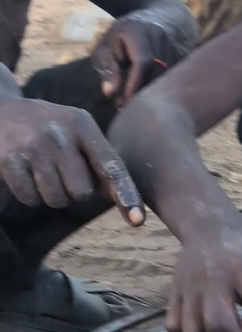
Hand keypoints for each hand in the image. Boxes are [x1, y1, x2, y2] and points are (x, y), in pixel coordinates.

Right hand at [0, 98, 143, 223]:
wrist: (0, 111)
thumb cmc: (48, 131)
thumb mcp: (76, 133)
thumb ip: (101, 165)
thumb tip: (130, 205)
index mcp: (82, 125)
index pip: (111, 166)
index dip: (126, 194)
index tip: (137, 220)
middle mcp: (59, 133)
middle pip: (82, 193)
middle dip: (71, 190)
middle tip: (57, 169)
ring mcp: (32, 146)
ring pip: (56, 200)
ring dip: (50, 194)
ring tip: (39, 169)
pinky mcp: (9, 160)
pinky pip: (30, 199)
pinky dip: (29, 194)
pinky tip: (23, 172)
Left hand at [93, 16, 181, 106]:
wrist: (150, 20)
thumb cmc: (120, 39)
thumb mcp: (105, 48)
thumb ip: (107, 68)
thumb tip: (110, 92)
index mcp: (137, 30)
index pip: (142, 61)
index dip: (134, 84)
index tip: (124, 103)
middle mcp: (159, 35)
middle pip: (156, 72)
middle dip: (141, 93)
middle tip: (124, 107)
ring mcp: (174, 45)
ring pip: (167, 78)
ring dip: (152, 94)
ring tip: (133, 102)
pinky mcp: (183, 56)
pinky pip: (174, 79)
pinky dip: (161, 90)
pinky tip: (148, 95)